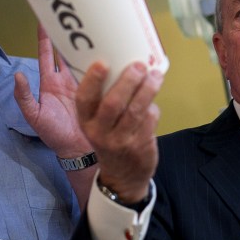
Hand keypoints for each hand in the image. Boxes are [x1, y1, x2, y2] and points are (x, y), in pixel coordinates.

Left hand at [14, 24, 93, 156]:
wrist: (78, 149)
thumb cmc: (54, 134)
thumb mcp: (35, 116)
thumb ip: (24, 97)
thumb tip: (17, 75)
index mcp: (50, 82)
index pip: (46, 54)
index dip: (44, 37)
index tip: (44, 19)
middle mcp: (67, 79)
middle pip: (67, 51)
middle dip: (69, 34)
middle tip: (73, 15)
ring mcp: (84, 83)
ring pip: (84, 58)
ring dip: (87, 44)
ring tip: (92, 26)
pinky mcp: (99, 89)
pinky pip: (100, 71)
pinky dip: (103, 60)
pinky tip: (108, 49)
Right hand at [75, 61, 163, 202]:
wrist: (122, 177)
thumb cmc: (110, 139)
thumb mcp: (98, 124)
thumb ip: (104, 100)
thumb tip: (123, 65)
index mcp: (86, 122)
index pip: (84, 100)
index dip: (92, 80)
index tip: (102, 63)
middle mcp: (100, 132)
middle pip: (113, 103)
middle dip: (128, 81)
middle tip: (139, 66)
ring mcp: (121, 141)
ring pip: (136, 110)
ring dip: (147, 89)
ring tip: (155, 75)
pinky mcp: (140, 146)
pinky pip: (149, 120)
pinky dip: (153, 108)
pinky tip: (153, 101)